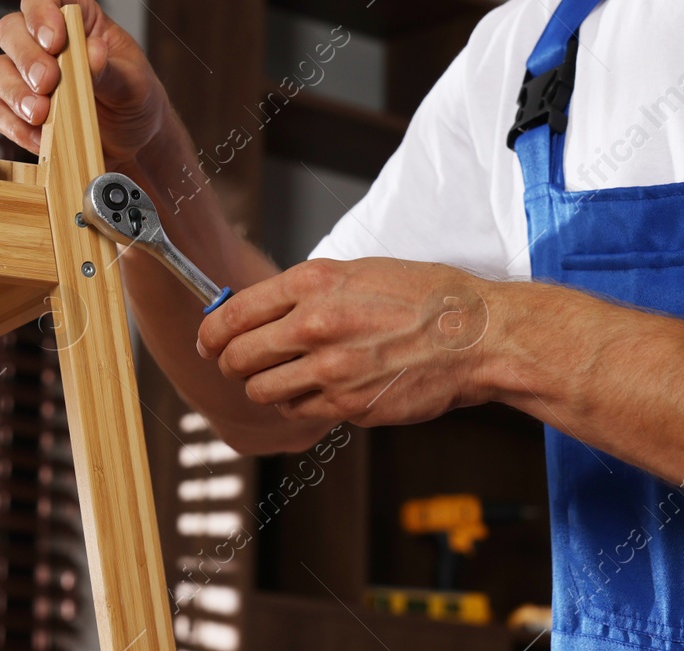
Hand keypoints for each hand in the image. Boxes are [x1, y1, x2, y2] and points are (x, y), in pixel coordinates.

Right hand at [0, 0, 167, 167]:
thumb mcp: (134, 83)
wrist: (134, 144)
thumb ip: (111, 69)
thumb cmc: (136, 101)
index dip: (41, 13)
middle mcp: (43, 43)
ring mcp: (25, 77)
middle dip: (26, 57)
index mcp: (76, 21)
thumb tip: (92, 52)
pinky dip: (15, 126)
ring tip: (41, 114)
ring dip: (14, 92)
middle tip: (48, 82)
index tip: (54, 41)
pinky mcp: (17, 110)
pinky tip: (41, 138)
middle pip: (10, 31)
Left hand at [195, 257, 500, 427]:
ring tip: (280, 379)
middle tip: (237, 364)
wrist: (476, 336)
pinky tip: (317, 391)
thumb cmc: (424, 297)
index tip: (207, 341)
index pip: (233, 314)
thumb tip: (262, 311)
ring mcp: (331, 371)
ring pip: (262, 391)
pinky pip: (300, 412)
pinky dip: (300, 405)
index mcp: (313, 284)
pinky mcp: (349, 406)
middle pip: (237, 357)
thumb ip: (306, 292)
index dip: (210, 333)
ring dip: (264, 388)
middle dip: (230, 363)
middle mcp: (314, 326)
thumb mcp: (358, 272)